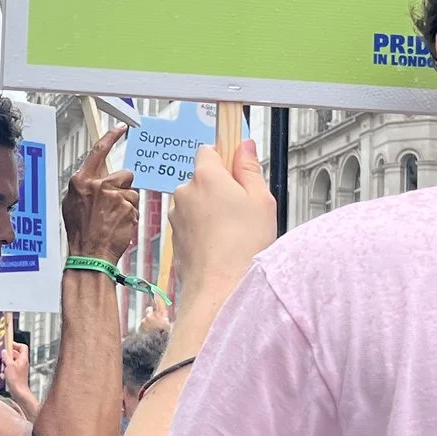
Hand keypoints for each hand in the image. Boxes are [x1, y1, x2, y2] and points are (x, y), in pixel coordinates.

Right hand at [0, 339, 31, 397]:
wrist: (19, 392)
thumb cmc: (16, 380)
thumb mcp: (9, 366)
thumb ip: (7, 357)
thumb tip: (4, 351)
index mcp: (23, 359)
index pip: (22, 347)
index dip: (15, 344)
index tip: (7, 344)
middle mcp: (22, 363)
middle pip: (15, 354)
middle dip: (8, 354)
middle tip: (1, 354)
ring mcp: (19, 369)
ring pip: (12, 362)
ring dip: (5, 363)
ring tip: (1, 365)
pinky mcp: (16, 375)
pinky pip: (10, 369)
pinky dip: (5, 370)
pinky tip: (2, 374)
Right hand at [61, 124, 136, 265]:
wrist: (89, 255)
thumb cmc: (81, 233)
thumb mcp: (72, 204)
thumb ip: (84, 188)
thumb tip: (95, 179)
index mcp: (81, 182)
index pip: (98, 152)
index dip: (111, 138)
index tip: (121, 129)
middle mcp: (98, 186)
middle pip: (124, 175)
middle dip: (123, 188)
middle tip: (113, 205)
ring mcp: (114, 196)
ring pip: (132, 193)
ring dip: (127, 204)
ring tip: (113, 219)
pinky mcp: (127, 208)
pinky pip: (135, 207)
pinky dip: (130, 216)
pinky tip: (119, 226)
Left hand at [167, 139, 276, 298]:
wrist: (220, 289)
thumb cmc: (243, 247)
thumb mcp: (261, 200)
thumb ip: (250, 168)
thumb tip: (245, 146)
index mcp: (206, 177)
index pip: (209, 150)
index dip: (225, 159)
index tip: (238, 171)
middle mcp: (185, 192)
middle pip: (203, 178)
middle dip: (221, 188)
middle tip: (243, 208)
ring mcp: (177, 215)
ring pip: (197, 202)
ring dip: (211, 210)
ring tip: (233, 231)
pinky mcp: (175, 236)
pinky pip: (192, 223)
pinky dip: (204, 229)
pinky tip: (220, 244)